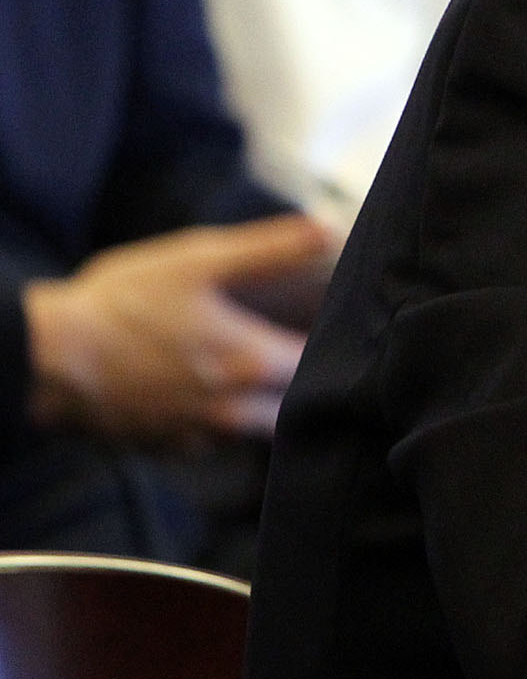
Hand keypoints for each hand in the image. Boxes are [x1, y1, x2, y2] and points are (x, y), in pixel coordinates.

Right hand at [23, 214, 333, 441]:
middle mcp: (235, 411)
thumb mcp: (199, 259)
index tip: (329, 323)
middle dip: (304, 379)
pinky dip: (221, 421)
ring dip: (265, 404)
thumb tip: (328, 230)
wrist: (46, 358)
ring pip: (257, 428)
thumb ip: (271, 248)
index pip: (321, 361)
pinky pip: (214, 442)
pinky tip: (207, 391)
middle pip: (295, 402)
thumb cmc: (122, 305)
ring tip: (258, 373)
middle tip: (299, 348)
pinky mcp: (166, 447)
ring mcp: (199, 436)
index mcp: (253, 363)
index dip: (329, 341)